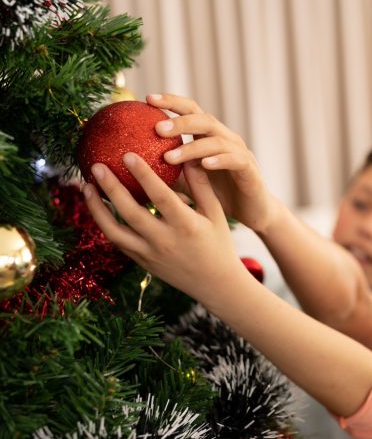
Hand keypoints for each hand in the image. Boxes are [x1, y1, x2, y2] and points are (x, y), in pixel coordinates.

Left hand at [83, 152, 247, 309]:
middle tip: (96, 167)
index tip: (127, 155)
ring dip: (97, 208)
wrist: (214, 283)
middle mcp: (165, 241)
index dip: (142, 174)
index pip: (160, 196)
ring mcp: (150, 254)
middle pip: (130, 212)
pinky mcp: (142, 262)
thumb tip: (187, 157)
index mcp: (186, 225)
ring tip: (86, 187)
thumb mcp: (215, 213)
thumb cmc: (218, 243)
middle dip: (110, 188)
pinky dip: (105, 223)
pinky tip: (98, 207)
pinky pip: (118, 242)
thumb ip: (200, 185)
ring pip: (115, 231)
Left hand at [147, 93, 277, 232]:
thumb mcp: (189, 182)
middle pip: (204, 119)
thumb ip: (169, 171)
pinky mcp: (250, 169)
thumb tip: (132, 168)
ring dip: (193, 146)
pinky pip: (235, 160)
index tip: (147, 99)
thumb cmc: (219, 196)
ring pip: (217, 140)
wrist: (254, 212)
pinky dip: (220, 160)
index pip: (191, 111)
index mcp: (209, 137)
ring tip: (171, 156)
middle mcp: (225, 139)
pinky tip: (204, 164)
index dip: (172, 102)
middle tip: (157, 128)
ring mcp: (240, 152)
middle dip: (180, 121)